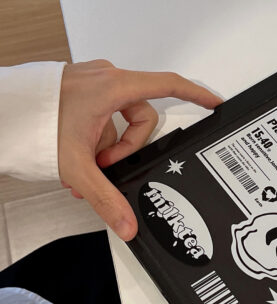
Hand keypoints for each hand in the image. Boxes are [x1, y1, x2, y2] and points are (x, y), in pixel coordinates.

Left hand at [58, 59, 221, 240]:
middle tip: (104, 165)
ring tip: (83, 163)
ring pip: (120, 117)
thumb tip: (128, 225)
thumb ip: (107, 198)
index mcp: (114, 87)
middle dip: (126, 146)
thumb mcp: (78, 165)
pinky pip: (104, 113)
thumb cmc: (34, 123)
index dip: (196, 94)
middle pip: (142, 115)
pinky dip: (96, 135)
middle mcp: (107, 78)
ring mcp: (93, 81)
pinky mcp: (82, 87)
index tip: (215, 103)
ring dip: (108, 144)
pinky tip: (77, 153)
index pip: (169, 85)